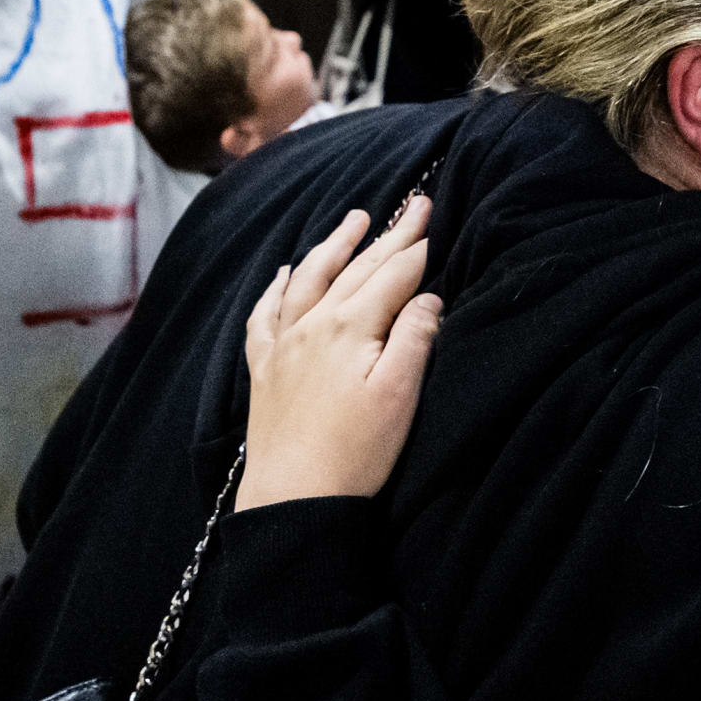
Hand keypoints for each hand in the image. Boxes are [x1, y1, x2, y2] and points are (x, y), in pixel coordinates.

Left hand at [237, 197, 440, 507]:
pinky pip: (266, 314)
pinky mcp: (265, 368)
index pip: (394, 275)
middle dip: (388, 236)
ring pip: (309, 278)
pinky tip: (282, 274)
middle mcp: (313, 324)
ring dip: (334, 245)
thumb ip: (415, 339)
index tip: (435, 218)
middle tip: (413, 204)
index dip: (418, 247)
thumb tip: (428, 297)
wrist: (292, 495)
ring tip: (355, 219)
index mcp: (351, 327)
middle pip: (357, 269)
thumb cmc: (355, 452)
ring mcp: (284, 344)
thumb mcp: (400, 396)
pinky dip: (276, 287)